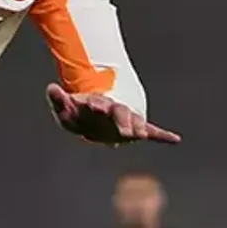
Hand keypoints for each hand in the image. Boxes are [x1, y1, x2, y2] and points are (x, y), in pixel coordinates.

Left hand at [46, 84, 179, 144]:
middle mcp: (114, 109)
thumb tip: (51, 88)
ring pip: (135, 121)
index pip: (98, 101)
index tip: (96, 106)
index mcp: (97, 102)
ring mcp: (126, 118)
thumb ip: (58, 99)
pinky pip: (151, 131)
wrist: (93, 115)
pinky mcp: (135, 129)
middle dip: (122, 119)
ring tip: (141, 134)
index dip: (97, 103)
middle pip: (120, 112)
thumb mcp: (65, 109)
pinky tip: (175, 139)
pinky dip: (162, 135)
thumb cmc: (77, 114)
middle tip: (125, 131)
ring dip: (137, 127)